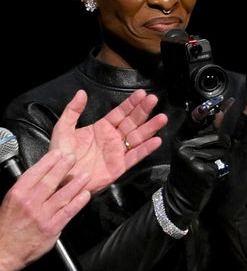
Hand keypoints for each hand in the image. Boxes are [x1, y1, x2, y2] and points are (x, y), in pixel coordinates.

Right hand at [0, 148, 89, 270]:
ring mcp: (42, 215)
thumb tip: (42, 178)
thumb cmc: (7, 226)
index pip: (35, 173)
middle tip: (74, 158)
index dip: (49, 162)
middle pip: (50, 181)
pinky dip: (78, 202)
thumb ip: (26, 191)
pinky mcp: (52, 227)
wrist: (4, 250)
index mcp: (18, 194)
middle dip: (64, 167)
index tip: (58, 153)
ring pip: (62, 195)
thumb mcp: (10, 203)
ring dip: (76, 184)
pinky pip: (68, 212)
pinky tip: (85, 195)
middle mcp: (30, 203)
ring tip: (85, 175)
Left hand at [50, 89, 166, 193]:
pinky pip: (135, 156)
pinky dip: (146, 149)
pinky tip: (156, 140)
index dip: (131, 103)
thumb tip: (82, 93)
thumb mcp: (63, 128)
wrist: (61, 177)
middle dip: (143, 111)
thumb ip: (73, 111)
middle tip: (154, 100)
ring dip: (150, 127)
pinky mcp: (120, 166)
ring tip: (162, 118)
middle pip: (132, 122)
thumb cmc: (61, 154)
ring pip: (138, 137)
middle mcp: (113, 138)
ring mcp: (118, 152)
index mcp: (101, 128)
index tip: (142, 94)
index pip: (120, 113)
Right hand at [161, 131, 231, 228]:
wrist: (180, 196)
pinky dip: (218, 170)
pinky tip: (207, 175)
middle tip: (216, 155)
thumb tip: (221, 123)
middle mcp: (184, 146)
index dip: (218, 128)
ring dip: (221, 159)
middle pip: (219, 137)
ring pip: (222, 151)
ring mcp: (192, 158)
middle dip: (224, 146)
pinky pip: (221, 164)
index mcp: (180, 138)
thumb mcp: (188, 150)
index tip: (220, 131)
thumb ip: (201, 136)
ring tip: (208, 166)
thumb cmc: (188, 171)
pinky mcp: (202, 170)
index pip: (204, 124)